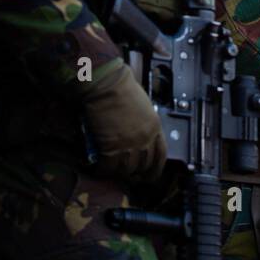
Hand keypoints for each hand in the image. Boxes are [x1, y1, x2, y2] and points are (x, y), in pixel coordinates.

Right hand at [82, 60, 166, 182]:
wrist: (107, 84)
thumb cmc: (122, 87)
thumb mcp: (143, 105)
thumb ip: (143, 122)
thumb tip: (136, 133)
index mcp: (155, 127)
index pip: (161, 155)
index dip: (155, 169)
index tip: (150, 175)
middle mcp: (145, 138)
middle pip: (143, 165)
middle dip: (135, 173)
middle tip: (127, 175)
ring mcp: (129, 144)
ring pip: (126, 169)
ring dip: (118, 172)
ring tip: (111, 171)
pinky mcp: (111, 147)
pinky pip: (109, 167)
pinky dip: (103, 170)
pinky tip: (99, 169)